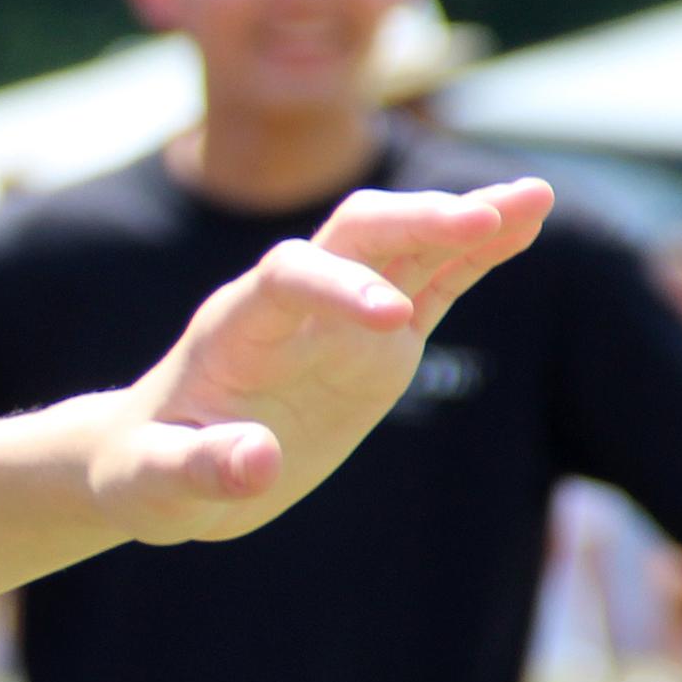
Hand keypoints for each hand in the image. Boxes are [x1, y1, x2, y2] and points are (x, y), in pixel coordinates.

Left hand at [93, 180, 552, 543]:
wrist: (157, 463)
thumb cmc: (147, 470)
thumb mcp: (155, 483)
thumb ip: (200, 468)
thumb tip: (257, 461)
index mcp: (238, 325)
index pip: (288, 276)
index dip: (338, 287)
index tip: (389, 321)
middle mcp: (292, 302)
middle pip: (355, 234)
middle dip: (415, 222)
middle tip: (482, 216)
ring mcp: (339, 314)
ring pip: (405, 247)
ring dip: (464, 220)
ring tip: (535, 197)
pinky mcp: (374, 340)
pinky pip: (432, 285)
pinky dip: (475, 256)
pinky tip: (523, 225)